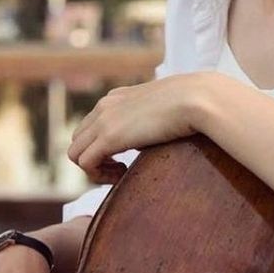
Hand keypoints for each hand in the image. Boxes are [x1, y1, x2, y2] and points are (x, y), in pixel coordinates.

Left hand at [67, 73, 208, 182]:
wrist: (197, 98)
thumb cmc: (191, 102)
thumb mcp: (163, 108)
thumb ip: (150, 118)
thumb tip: (151, 135)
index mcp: (116, 97)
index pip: (91, 126)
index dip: (102, 147)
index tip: (124, 158)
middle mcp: (104, 106)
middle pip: (79, 141)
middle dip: (95, 159)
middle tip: (121, 170)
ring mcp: (104, 120)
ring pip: (75, 153)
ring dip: (94, 169)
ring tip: (120, 174)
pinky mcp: (109, 137)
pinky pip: (85, 163)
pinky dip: (98, 175)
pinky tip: (123, 173)